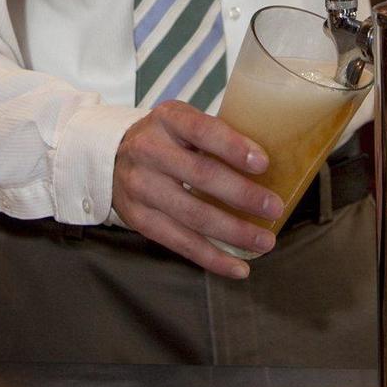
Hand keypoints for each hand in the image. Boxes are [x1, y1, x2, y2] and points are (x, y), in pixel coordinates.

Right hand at [111, 101, 284, 278]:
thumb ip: (216, 136)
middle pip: (201, 176)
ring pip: (193, 216)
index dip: (233, 147)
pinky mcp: (139, 219)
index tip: (263, 163)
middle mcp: (149, 150)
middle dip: (243, 195)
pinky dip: (212, 258)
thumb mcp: (184, 122)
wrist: (112, 156)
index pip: (202, 130)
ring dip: (234, 232)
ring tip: (264, 242)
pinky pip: (180, 243)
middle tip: (274, 208)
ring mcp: (141, 187)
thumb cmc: (166, 139)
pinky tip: (238, 267)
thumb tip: (267, 164)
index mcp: (168, 119)